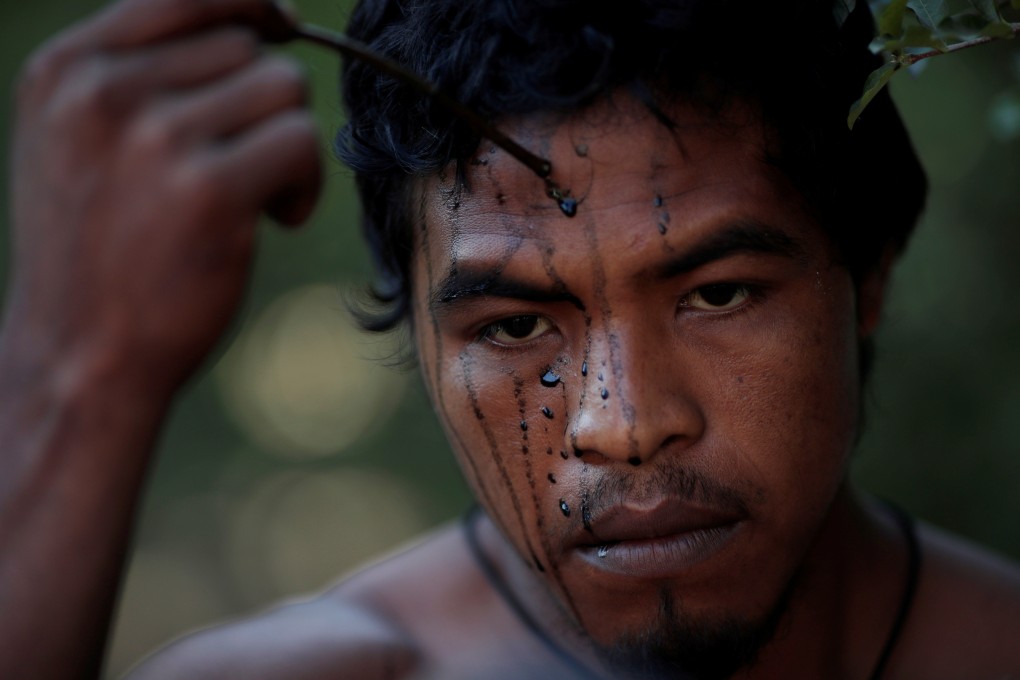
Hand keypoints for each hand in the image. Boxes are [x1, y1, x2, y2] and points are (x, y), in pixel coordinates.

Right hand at [4, 0, 321, 397]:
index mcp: (66, 69)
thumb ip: (139, 73)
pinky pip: (302, 142)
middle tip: (241, 163)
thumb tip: (256, 18)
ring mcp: (155, 137)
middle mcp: (102, 90)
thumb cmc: (98, 249)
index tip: (281, 28)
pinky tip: (278, 218)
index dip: (250, 4)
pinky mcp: (210, 190)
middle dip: (263, 103)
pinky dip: (307, 182)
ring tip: (255, 194)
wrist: (81, 354)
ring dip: (288, 143)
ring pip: (283, 89)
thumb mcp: (80, 141)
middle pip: (246, 45)